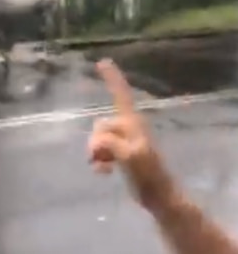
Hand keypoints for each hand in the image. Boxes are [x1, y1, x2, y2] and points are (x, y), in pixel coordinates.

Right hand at [87, 59, 174, 209]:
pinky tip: (103, 172)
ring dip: (97, 153)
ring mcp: (122, 140)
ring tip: (105, 168)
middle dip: (96, 142)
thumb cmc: (148, 172)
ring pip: (98, 139)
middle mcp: (126, 126)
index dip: (112, 77)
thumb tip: (97, 141)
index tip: (102, 61)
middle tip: (103, 159)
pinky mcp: (118, 152)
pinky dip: (98, 160)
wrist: (157, 194)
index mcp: (131, 121)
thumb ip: (110, 143)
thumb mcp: (130, 155)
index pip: (121, 93)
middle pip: (101, 125)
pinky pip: (100, 150)